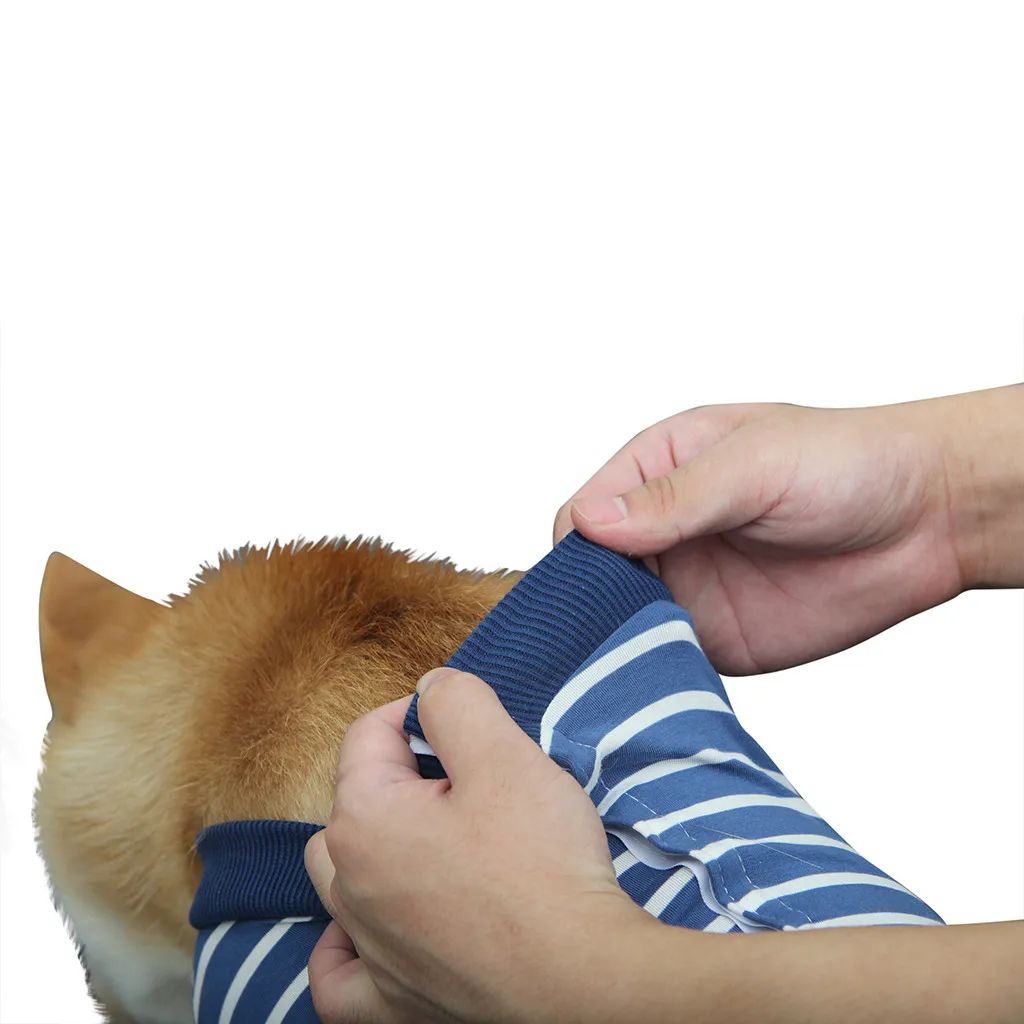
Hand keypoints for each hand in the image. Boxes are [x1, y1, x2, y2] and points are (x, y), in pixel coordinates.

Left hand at [303, 668, 646, 1023]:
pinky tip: (366, 936)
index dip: (421, 714)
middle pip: (352, 803)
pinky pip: (340, 976)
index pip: (369, 735)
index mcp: (365, 819)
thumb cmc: (542, 867)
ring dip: (370, 850)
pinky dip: (345, 951)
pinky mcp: (394, 1001)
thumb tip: (431, 688)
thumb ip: (458, 704)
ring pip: (340, 880)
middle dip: (397, 778)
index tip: (467, 722)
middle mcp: (350, 886)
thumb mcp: (505, 755)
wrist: (582, 978)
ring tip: (427, 840)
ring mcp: (369, 949)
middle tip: (462, 781)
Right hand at [553, 396, 969, 674]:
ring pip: (618, 625)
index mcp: (656, 471)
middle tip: (594, 639)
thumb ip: (675, 496)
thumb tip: (590, 523)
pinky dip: (651, 678)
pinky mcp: (715, 638)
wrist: (930, 518)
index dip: (576, 550)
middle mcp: (661, 532)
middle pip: (589, 576)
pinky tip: (654, 688)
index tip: (588, 582)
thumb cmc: (845, 462)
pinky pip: (664, 662)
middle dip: (584, 608)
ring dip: (613, 648)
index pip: (582, 514)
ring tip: (617, 670)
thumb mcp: (755, 464)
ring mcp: (685, 587)